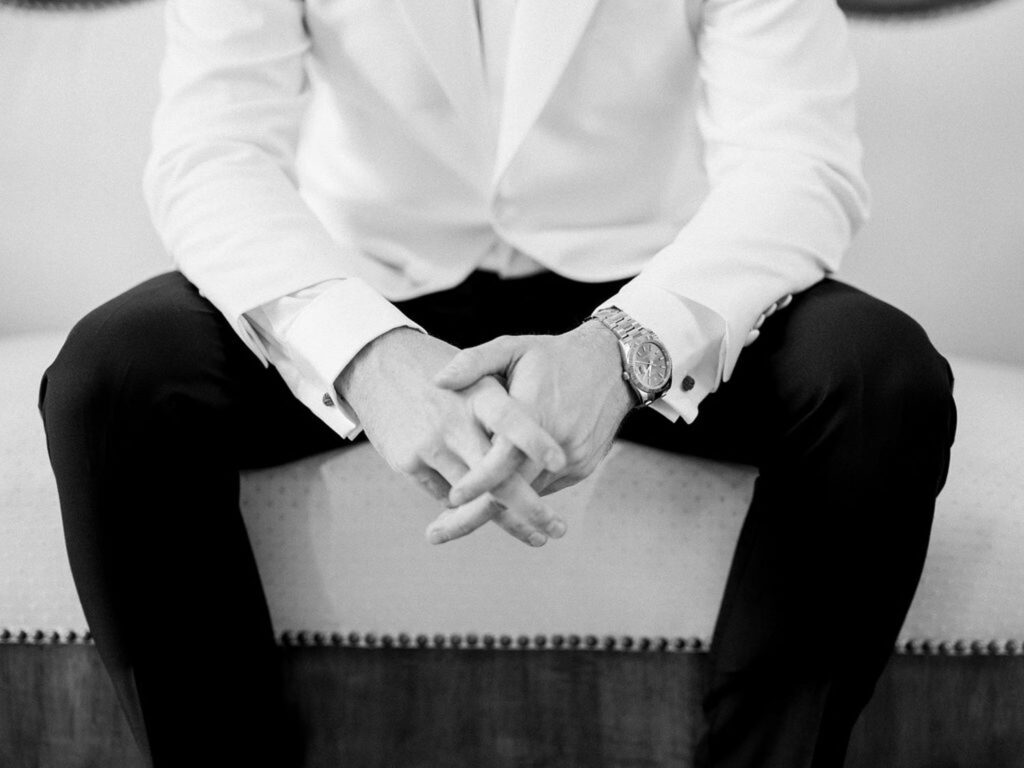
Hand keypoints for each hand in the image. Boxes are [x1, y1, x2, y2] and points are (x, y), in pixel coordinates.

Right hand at [335, 328, 567, 545]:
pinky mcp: (407, 462)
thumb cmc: (439, 368)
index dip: (535, 441)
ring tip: (536, 535)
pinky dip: (466, 503)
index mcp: (479, 394)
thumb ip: (507, 406)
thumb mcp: (477, 371)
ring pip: (473, 497)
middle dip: (530, 509)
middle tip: (558, 530)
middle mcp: (455, 421)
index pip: (511, 419)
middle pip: (497, 475)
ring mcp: (429, 444)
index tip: (560, 462)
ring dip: (504, 520)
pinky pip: (445, 495)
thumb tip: (536, 447)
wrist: (376, 362)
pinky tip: (482, 505)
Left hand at [429, 321, 634, 540]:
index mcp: (534, 411)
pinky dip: (520, 494)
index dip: (478, 481)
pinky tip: (492, 500)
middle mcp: (556, 442)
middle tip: (435, 534)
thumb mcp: (514, 348)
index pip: (504, 457)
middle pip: (513, 491)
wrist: (614, 364)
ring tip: (455, 522)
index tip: (451, 498)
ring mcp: (573, 458)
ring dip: (496, 511)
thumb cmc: (554, 355)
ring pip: (529, 496)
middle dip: (473, 515)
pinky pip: (545, 488)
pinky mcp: (583, 467)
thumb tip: (437, 381)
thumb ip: (474, 362)